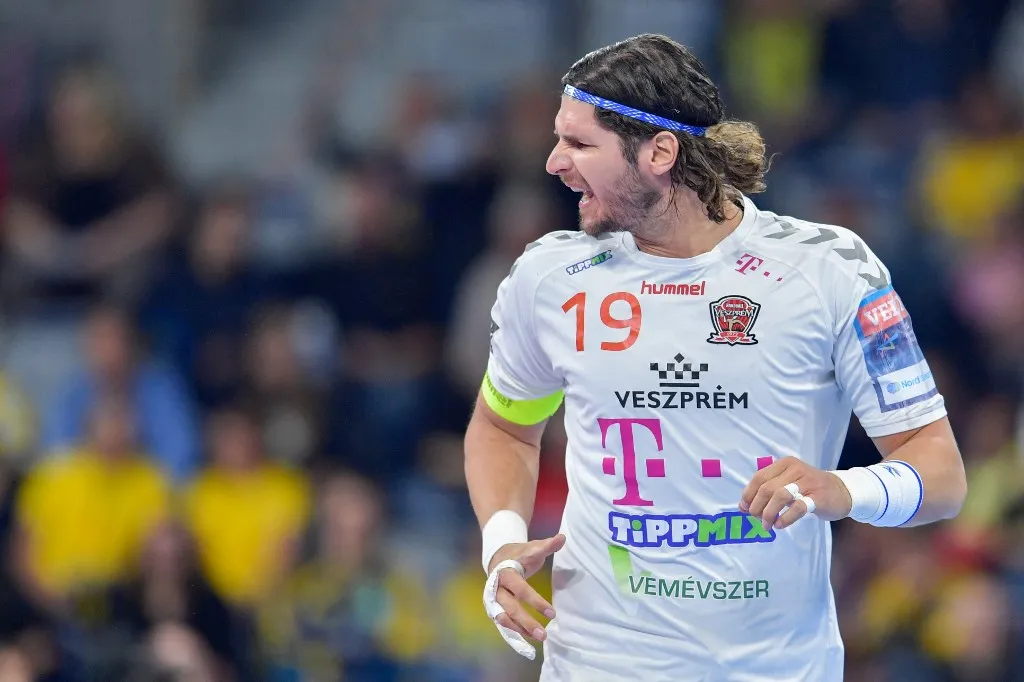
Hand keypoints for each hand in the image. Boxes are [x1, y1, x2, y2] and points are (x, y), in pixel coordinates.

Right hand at [483, 534, 564, 655]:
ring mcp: (494, 601)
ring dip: (520, 631)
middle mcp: (496, 589)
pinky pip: (504, 624)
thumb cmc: (519, 555)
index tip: (553, 614)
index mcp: (505, 573)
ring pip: (505, 619)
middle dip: (526, 622)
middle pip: (511, 609)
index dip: (536, 603)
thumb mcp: (532, 548)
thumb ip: (547, 545)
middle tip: (543, 635)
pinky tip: (528, 643)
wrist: (497, 558)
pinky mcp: (495, 609)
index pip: (521, 590)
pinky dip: (514, 634)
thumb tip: (563, 538)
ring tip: (539, 639)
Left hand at [739, 457, 852, 530]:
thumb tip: (744, 506)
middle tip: (756, 519)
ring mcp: (807, 482)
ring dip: (769, 513)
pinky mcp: (818, 497)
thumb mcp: (789, 482)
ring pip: (780, 496)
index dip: (748, 494)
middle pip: (767, 488)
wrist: (842, 491)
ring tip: (766, 525)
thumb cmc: (810, 488)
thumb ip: (768, 491)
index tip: (744, 508)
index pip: (759, 477)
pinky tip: (780, 525)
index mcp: (785, 464)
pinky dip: (785, 518)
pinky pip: (797, 508)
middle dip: (757, 506)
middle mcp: (795, 470)